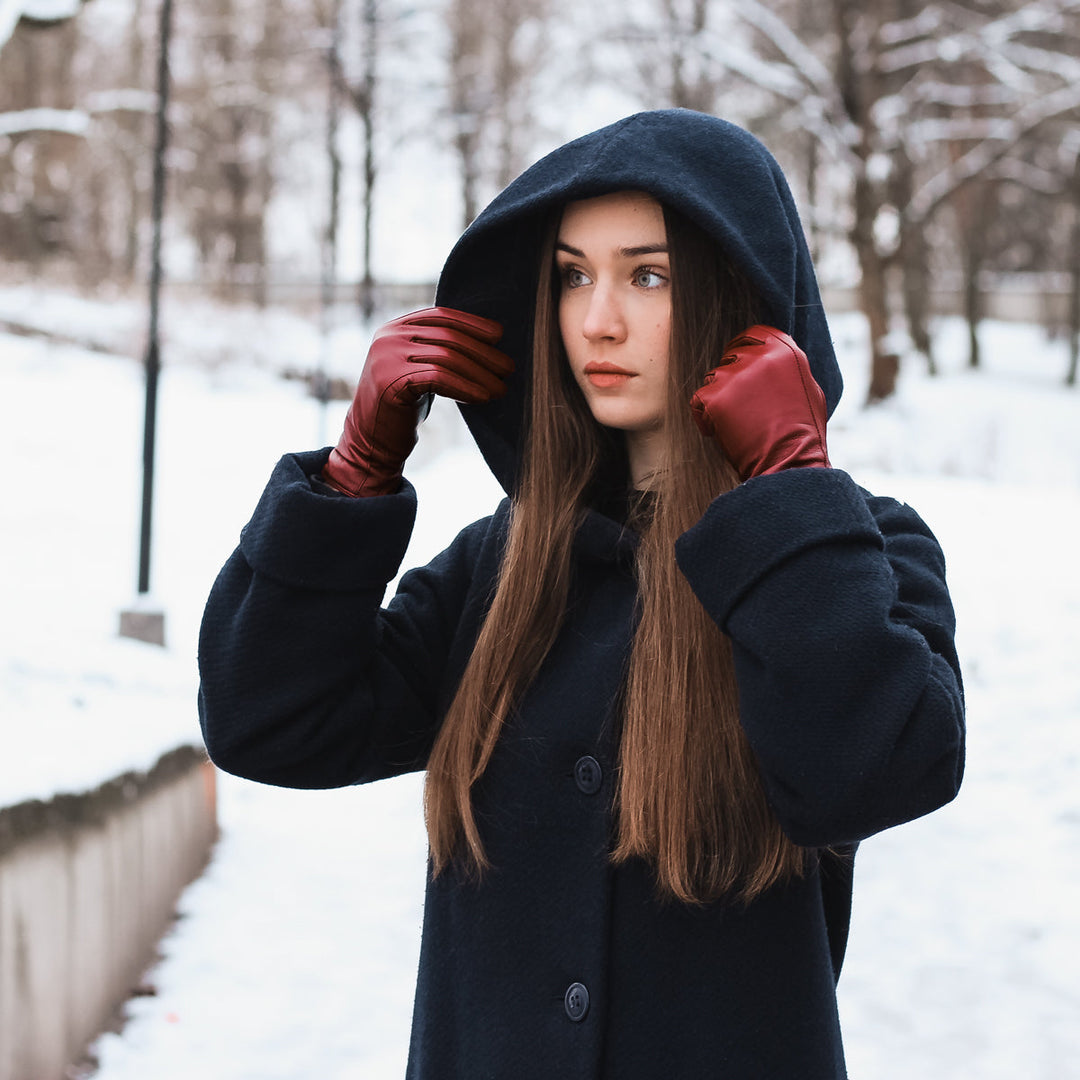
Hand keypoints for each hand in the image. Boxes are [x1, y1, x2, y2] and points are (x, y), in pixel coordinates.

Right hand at [322, 307, 512, 496]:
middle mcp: (388, 337)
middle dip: (483, 353)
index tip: (499, 336)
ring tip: (501, 388)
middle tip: (508, 368)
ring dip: (480, 373)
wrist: (371, 442)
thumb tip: (486, 342)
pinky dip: (465, 387)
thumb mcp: (418, 369)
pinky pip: (438, 378)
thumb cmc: (402, 407)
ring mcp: (387, 357)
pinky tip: (483, 397)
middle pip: (448, 336)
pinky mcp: (390, 381)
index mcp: (395, 327)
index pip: (441, 316)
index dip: (473, 324)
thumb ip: (437, 350)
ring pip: (446, 357)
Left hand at [690, 325, 829, 480]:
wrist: (789, 463)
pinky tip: (721, 431)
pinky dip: (704, 416)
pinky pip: (698, 400)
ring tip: (738, 423)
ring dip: (719, 397)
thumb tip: (774, 361)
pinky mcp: (715, 397)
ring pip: (713, 378)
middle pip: (730, 356)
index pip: (753, 335)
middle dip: (730, 377)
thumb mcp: (808, 390)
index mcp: (785, 350)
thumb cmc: (802, 434)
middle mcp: (760, 357)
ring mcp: (735, 376)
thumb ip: (788, 369)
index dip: (742, 347)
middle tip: (738, 404)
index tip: (738, 361)